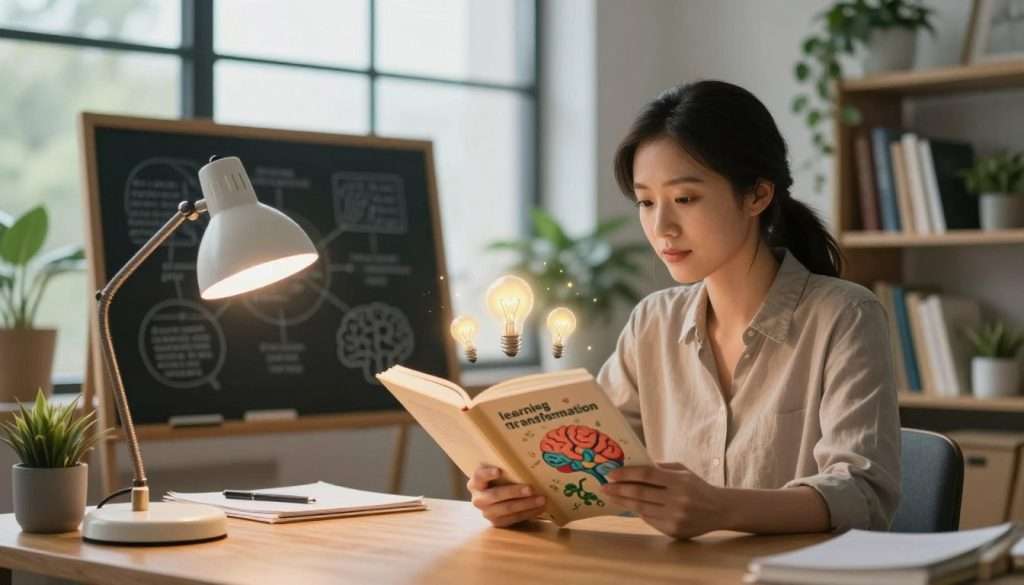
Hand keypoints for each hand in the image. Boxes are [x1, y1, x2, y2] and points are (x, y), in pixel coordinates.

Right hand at [467, 465, 545, 527]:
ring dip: (526, 504)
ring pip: (507, 509)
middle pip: (495, 495)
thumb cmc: (499, 481)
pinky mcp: (497, 523)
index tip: (499, 471)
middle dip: (514, 492)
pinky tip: (540, 508)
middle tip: (530, 489)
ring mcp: (487, 512)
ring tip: (541, 499)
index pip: (479, 476)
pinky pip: (514, 518)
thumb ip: (505, 468)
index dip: (488, 474)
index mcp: (475, 482)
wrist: (494, 501)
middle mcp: (478, 499)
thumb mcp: (497, 472)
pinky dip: (528, 513)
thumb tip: (526, 458)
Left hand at [601, 462, 725, 538]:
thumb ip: (660, 468)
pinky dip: (638, 512)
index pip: (647, 475)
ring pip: (641, 508)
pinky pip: (649, 520)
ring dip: (622, 502)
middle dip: (618, 489)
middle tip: (603, 486)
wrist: (719, 510)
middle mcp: (677, 500)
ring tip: (610, 496)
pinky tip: (628, 506)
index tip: (611, 474)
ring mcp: (675, 517)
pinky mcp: (673, 530)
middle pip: (640, 493)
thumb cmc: (696, 486)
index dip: (627, 474)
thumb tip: (632, 464)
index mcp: (679, 481)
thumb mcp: (682, 471)